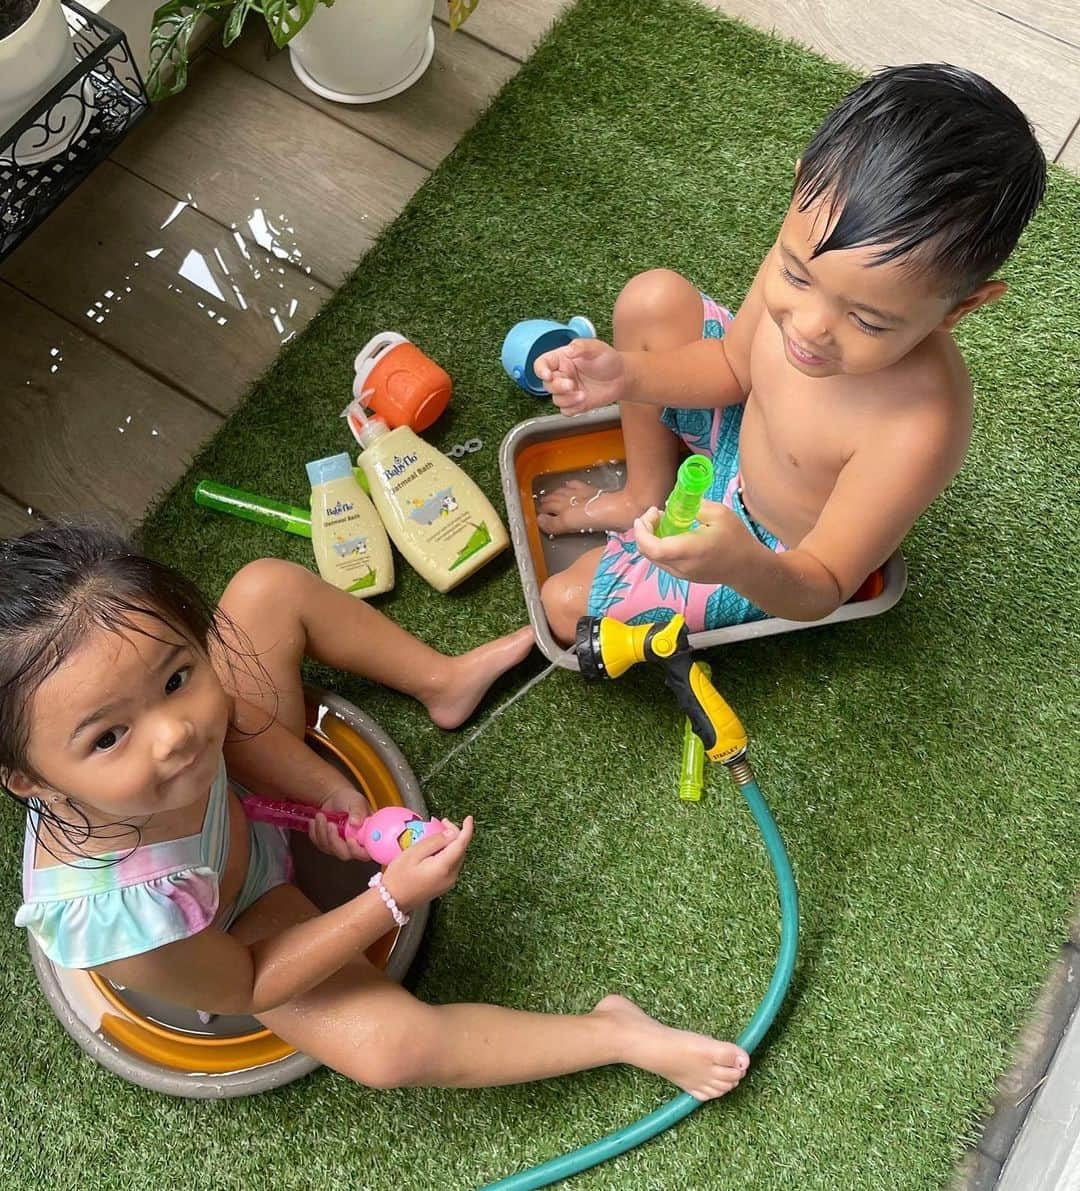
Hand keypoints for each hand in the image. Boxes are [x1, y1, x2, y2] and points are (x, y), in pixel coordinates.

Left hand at [310, 786, 371, 861]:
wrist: (334, 797)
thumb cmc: (349, 799)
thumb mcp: (356, 801)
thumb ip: (358, 811)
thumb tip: (355, 823)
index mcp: (366, 835)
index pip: (365, 853)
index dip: (357, 850)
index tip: (350, 839)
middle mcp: (354, 843)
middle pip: (345, 854)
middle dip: (335, 840)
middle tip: (331, 824)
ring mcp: (340, 845)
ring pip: (329, 849)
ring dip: (322, 832)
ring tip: (321, 815)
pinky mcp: (327, 844)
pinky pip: (319, 844)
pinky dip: (314, 832)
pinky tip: (316, 820)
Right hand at [381, 817, 473, 912]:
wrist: (392, 901)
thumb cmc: (399, 877)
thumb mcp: (413, 853)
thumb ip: (434, 841)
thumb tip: (451, 833)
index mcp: (444, 867)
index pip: (461, 844)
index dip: (467, 829)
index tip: (469, 818)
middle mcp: (451, 876)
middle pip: (460, 850)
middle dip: (454, 834)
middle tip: (441, 822)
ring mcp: (449, 882)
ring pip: (457, 857)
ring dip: (450, 843)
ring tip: (436, 833)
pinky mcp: (444, 885)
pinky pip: (451, 864)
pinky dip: (447, 853)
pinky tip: (436, 848)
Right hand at [533, 338, 624, 415]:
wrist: (622, 378)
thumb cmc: (608, 360)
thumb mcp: (597, 348)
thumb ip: (582, 346)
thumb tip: (569, 350)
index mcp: (562, 359)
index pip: (542, 364)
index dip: (540, 370)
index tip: (547, 375)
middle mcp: (562, 375)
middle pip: (547, 384)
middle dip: (558, 386)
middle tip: (572, 385)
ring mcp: (568, 391)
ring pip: (556, 399)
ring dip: (567, 399)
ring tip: (584, 395)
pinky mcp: (575, 404)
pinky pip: (566, 410)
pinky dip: (572, 408)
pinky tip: (584, 401)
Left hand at [634, 500, 752, 584]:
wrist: (747, 567)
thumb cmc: (736, 539)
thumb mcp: (720, 514)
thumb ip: (694, 506)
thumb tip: (671, 504)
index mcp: (690, 550)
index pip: (653, 548)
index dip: (643, 532)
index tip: (650, 513)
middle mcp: (681, 566)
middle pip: (647, 552)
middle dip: (644, 530)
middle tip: (655, 513)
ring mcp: (681, 574)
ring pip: (652, 558)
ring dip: (649, 538)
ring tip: (661, 521)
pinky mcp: (682, 576)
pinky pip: (661, 561)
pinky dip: (657, 546)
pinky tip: (669, 533)